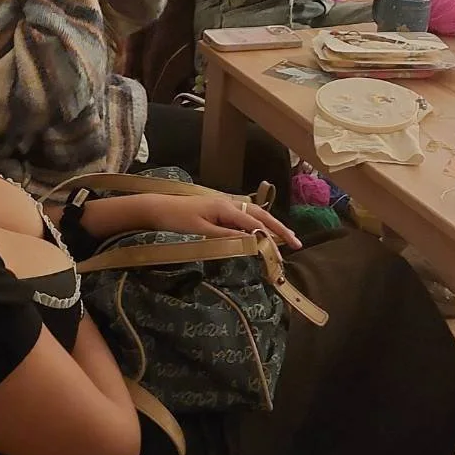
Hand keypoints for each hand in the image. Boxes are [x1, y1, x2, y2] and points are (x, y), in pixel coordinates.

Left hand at [139, 194, 300, 249]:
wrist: (158, 208)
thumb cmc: (177, 219)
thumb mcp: (202, 230)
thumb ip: (228, 236)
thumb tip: (252, 242)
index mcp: (226, 208)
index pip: (255, 224)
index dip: (271, 237)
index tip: (284, 251)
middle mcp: (229, 203)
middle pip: (260, 215)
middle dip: (279, 229)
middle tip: (296, 243)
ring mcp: (225, 204)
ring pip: (254, 214)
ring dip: (271, 225)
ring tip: (285, 238)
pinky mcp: (220, 209)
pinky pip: (244, 215)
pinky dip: (258, 223)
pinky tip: (262, 231)